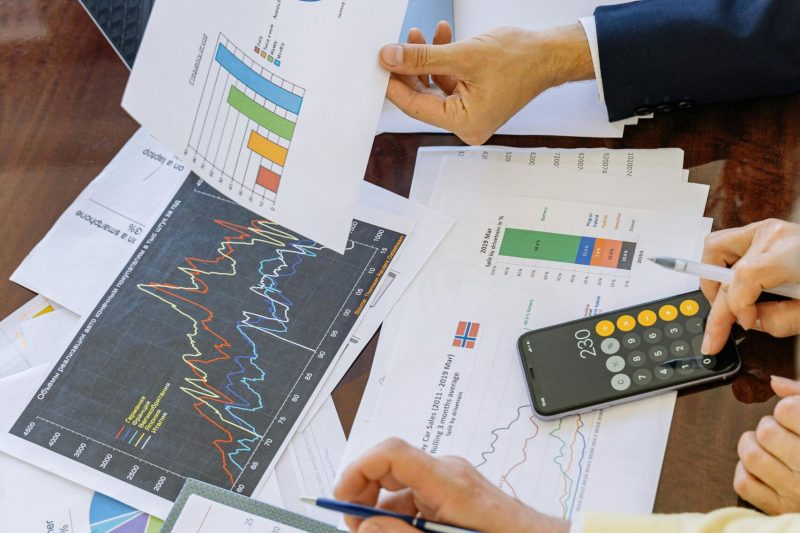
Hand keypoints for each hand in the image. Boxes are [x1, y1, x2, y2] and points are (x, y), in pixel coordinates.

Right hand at [334, 438, 568, 532]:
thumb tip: (364, 525)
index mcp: (447, 479)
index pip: (391, 453)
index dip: (357, 471)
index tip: (340, 500)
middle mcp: (448, 472)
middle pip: (389, 468)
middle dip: (364, 497)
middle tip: (356, 529)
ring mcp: (453, 482)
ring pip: (400, 489)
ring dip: (382, 513)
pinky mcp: (457, 494)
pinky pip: (417, 499)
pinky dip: (401, 517)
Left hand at [378, 22, 593, 144]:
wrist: (550, 53)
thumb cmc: (521, 59)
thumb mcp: (463, 55)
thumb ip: (422, 58)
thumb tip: (390, 58)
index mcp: (465, 124)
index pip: (415, 107)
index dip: (394, 84)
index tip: (379, 65)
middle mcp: (466, 124)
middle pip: (422, 97)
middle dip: (410, 68)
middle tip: (396, 46)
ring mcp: (470, 112)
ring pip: (433, 86)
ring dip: (425, 59)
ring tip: (420, 35)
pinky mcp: (474, 99)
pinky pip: (448, 80)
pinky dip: (441, 60)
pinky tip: (441, 37)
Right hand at [700, 219, 799, 354]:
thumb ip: (779, 321)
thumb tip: (750, 322)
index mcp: (790, 254)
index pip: (743, 279)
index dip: (737, 308)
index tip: (745, 325)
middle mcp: (773, 236)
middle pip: (724, 271)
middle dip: (718, 307)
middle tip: (716, 333)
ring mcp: (766, 230)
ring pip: (714, 248)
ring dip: (713, 278)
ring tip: (724, 302)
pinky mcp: (764, 232)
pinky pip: (727, 244)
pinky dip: (723, 266)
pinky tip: (734, 285)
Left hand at [734, 376, 799, 513]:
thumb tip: (774, 381)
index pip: (788, 411)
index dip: (787, 408)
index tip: (793, 414)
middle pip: (767, 432)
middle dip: (770, 426)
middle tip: (781, 432)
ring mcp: (796, 493)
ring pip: (751, 456)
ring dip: (752, 446)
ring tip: (768, 447)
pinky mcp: (780, 509)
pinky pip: (744, 483)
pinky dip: (746, 471)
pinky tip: (762, 469)